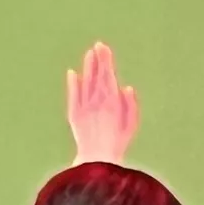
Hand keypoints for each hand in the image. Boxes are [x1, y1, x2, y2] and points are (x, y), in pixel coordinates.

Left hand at [63, 42, 138, 163]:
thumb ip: (130, 104)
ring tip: (89, 54)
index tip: (104, 48)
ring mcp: (84, 105)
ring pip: (86, 82)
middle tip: (98, 45)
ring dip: (87, 67)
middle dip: (98, 59)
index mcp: (112, 100)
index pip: (108, 75)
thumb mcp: (131, 124)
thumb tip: (126, 87)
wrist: (98, 158)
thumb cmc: (118, 143)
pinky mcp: (74, 113)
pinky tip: (72, 72)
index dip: (106, 61)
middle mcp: (97, 100)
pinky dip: (73, 83)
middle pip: (98, 75)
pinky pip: (73, 94)